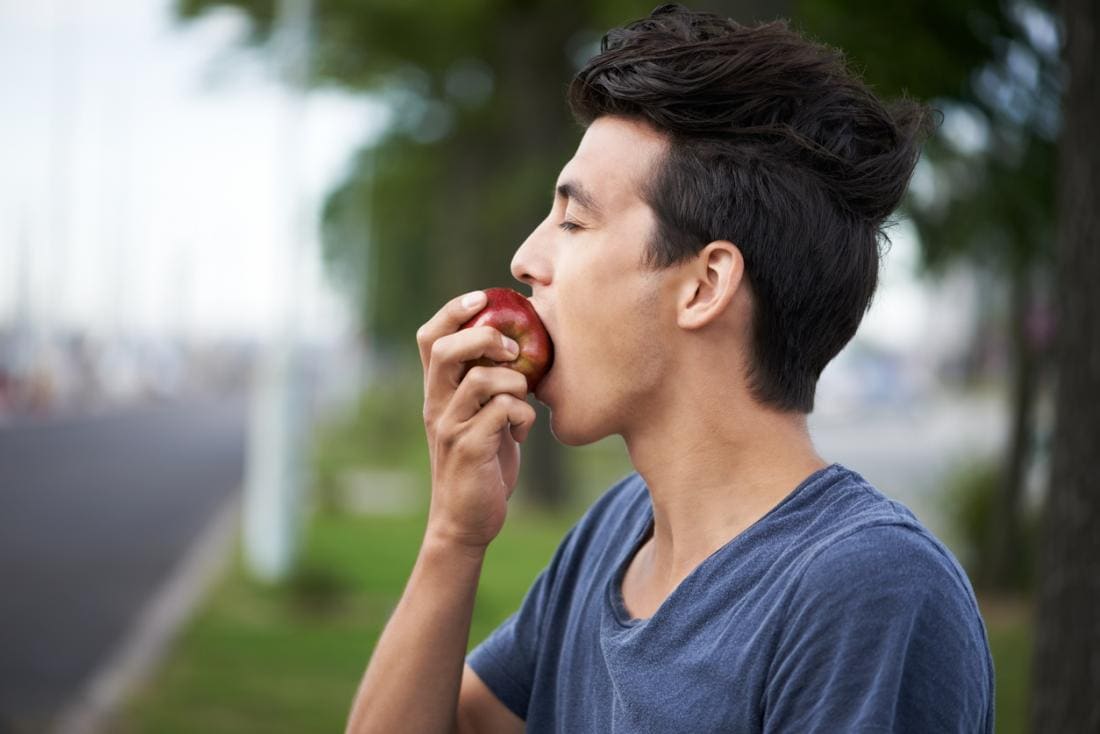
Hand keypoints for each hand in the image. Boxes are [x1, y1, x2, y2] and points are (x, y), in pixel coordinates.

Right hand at [416, 291, 537, 550]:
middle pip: (446, 350)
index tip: (482, 297)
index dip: (453, 311)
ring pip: (481, 379)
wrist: (466, 521)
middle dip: (484, 337)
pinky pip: (504, 413)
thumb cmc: (482, 463)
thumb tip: (520, 347)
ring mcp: (451, 428)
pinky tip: (522, 433)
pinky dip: (525, 416)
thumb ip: (490, 385)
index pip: (429, 338)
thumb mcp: (480, 417)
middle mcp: (436, 405)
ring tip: (522, 399)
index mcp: (437, 392)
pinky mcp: (470, 450)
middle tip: (512, 349)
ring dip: (513, 382)